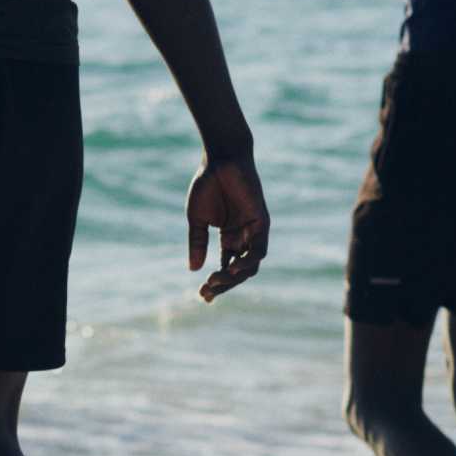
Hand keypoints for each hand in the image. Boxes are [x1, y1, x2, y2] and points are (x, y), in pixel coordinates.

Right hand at [186, 153, 268, 302]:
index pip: (226, 267)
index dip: (216, 284)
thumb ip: (197, 243)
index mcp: (228, 237)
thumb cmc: (208, 185)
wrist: (221, 160)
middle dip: (223, 285)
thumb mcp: (197, 219)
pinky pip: (259, 250)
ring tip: (216, 280)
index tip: (202, 295)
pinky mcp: (262, 223)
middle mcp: (243, 237)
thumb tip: (193, 269)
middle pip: (239, 271)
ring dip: (234, 277)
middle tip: (207, 291)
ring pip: (250, 265)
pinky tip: (232, 268)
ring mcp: (253, 231)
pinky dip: (247, 262)